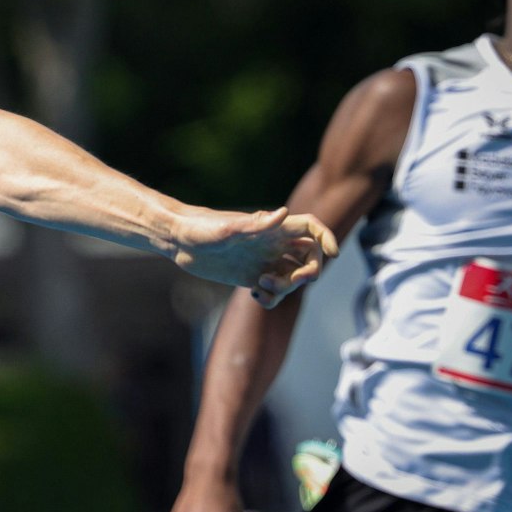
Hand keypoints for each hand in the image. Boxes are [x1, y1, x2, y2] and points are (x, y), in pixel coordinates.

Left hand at [172, 207, 338, 307]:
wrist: (178, 240)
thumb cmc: (201, 228)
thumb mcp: (228, 228)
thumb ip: (256, 224)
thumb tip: (284, 213)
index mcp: (272, 229)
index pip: (311, 229)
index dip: (327, 239)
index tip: (334, 255)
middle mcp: (271, 245)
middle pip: (309, 258)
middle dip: (308, 273)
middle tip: (290, 281)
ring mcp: (262, 261)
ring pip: (292, 278)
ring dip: (285, 288)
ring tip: (259, 285)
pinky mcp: (250, 276)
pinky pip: (273, 292)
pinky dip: (271, 298)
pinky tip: (253, 294)